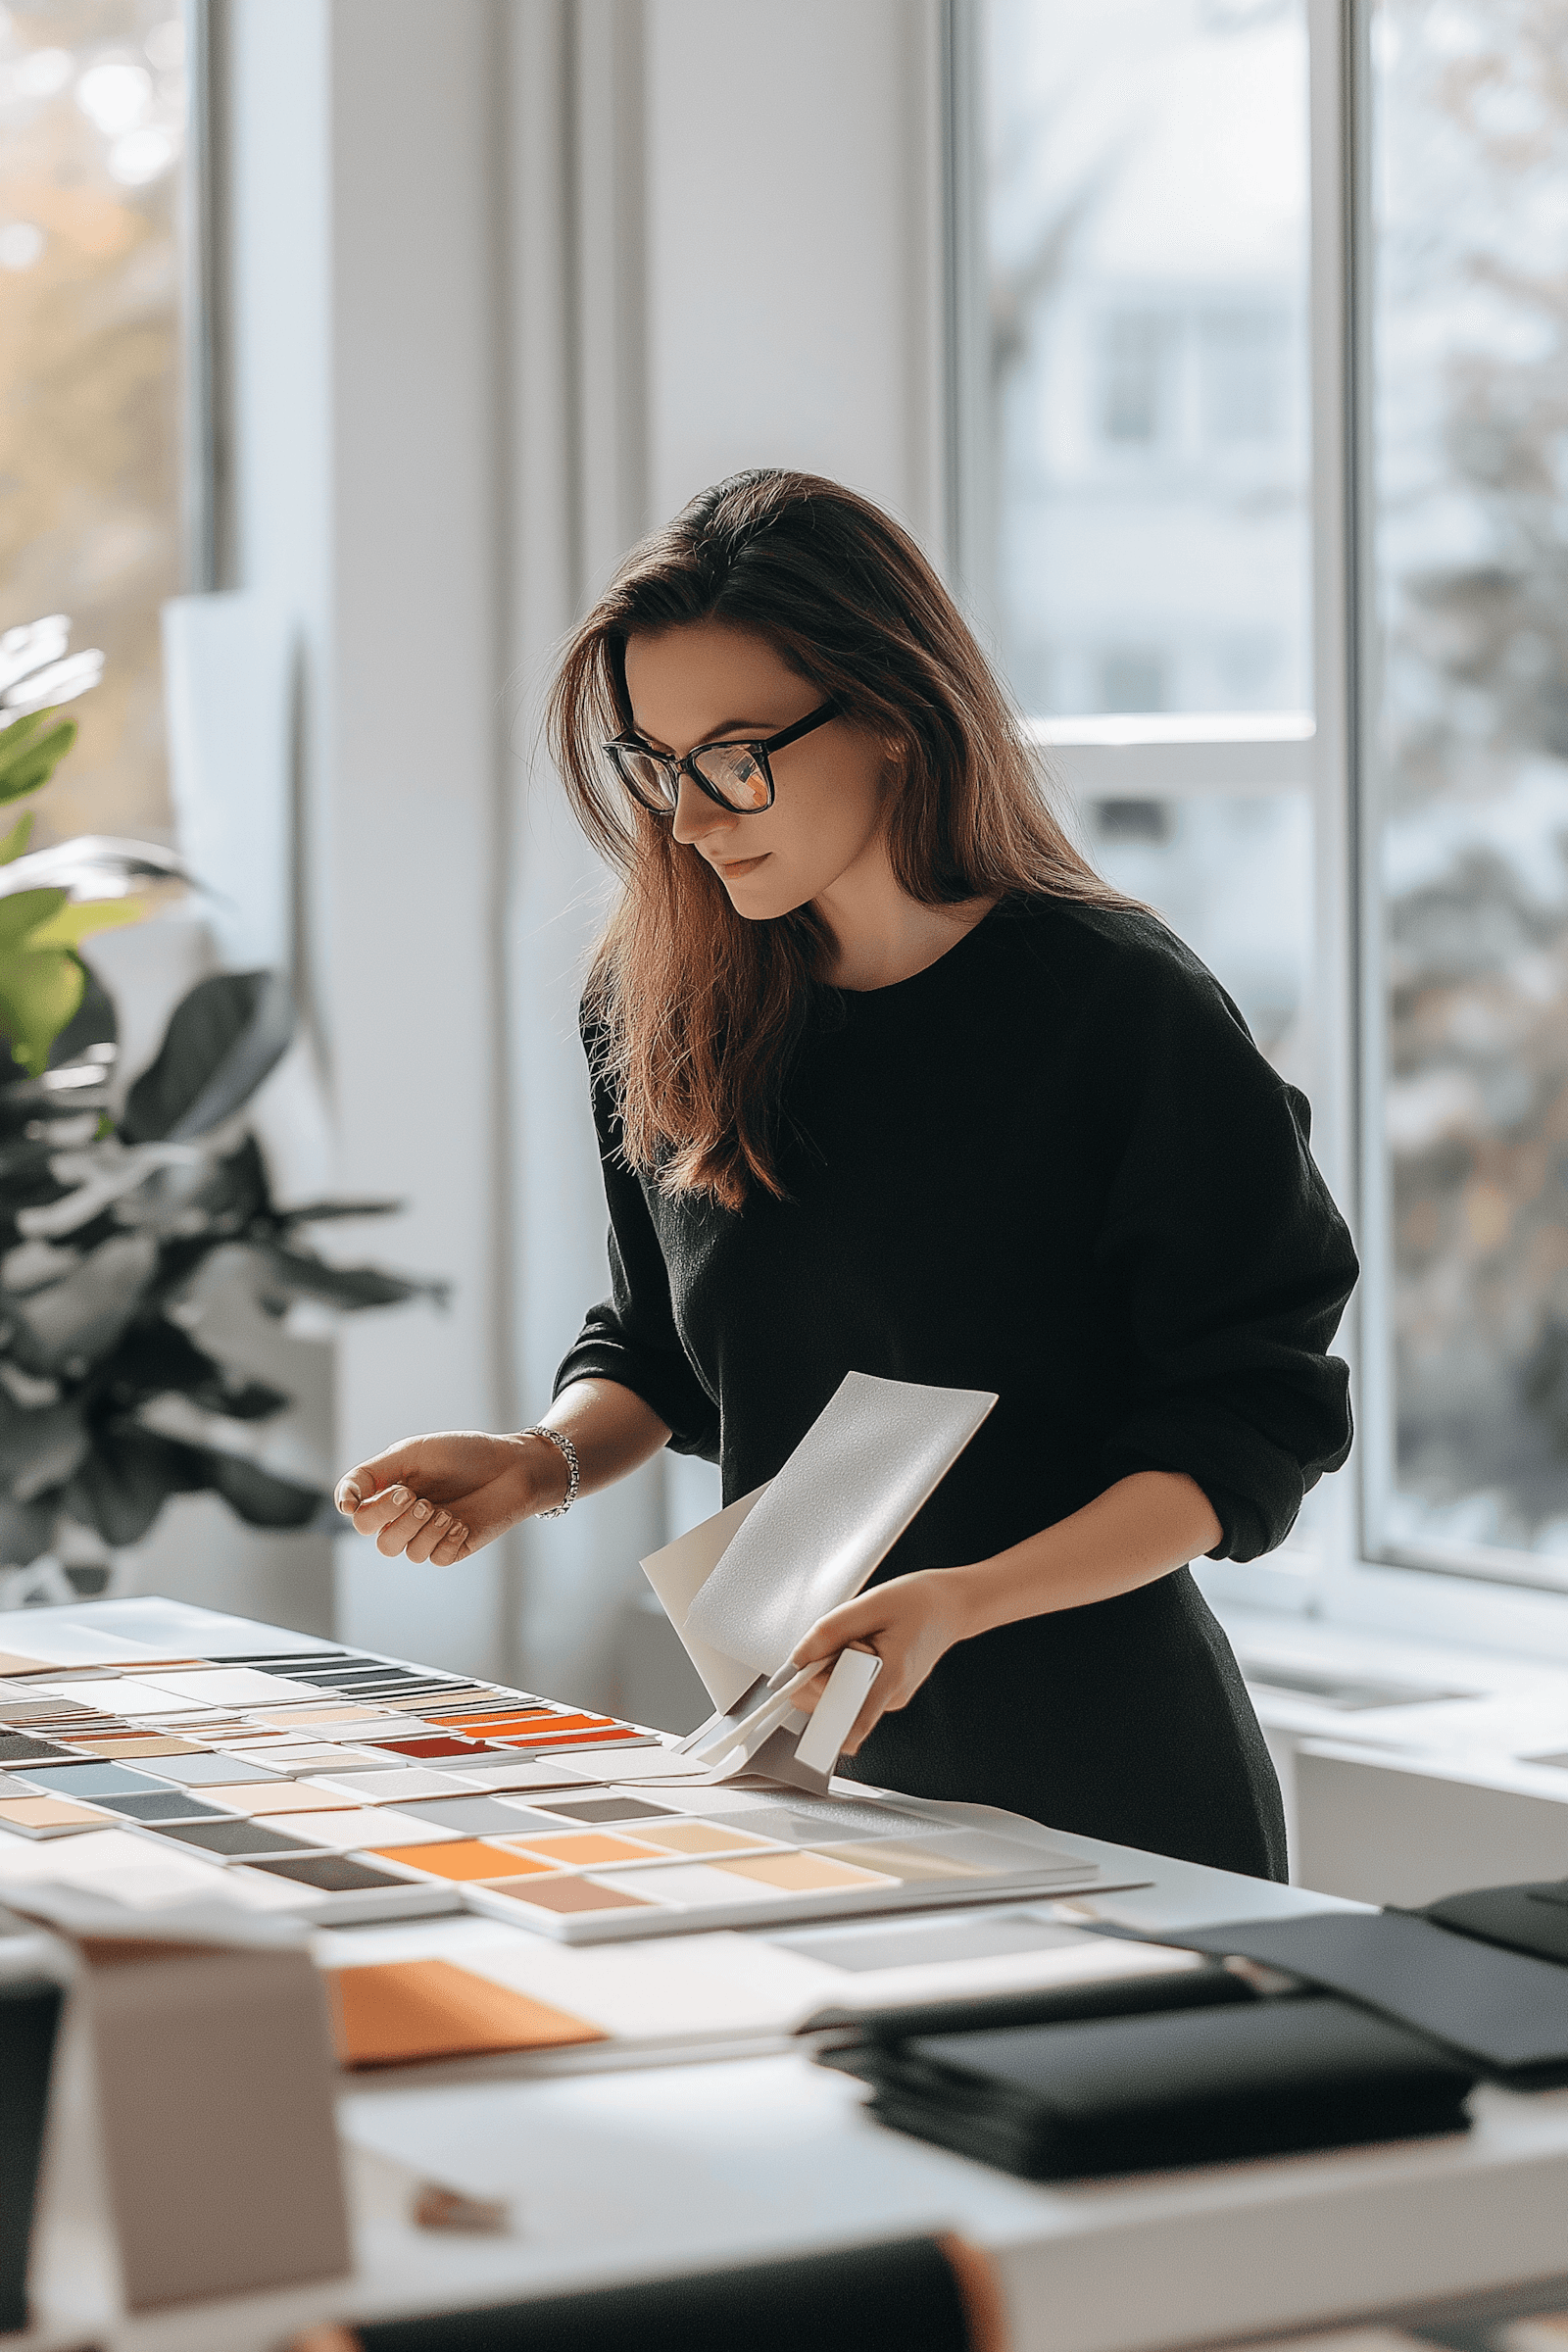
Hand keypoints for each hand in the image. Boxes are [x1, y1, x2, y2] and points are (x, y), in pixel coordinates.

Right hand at [333, 1431, 562, 1563]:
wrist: (513, 1466)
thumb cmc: (464, 1453)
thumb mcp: (414, 1452)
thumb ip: (374, 1473)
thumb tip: (344, 1503)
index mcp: (392, 1490)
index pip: (357, 1510)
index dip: (350, 1506)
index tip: (353, 1502)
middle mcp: (406, 1516)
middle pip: (377, 1537)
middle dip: (393, 1518)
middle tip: (417, 1497)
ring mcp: (429, 1534)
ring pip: (403, 1551)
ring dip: (422, 1529)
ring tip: (445, 1511)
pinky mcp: (452, 1548)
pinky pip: (433, 1558)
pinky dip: (444, 1540)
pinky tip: (461, 1522)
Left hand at [789, 1569, 970, 1755]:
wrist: (949, 1606)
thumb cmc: (918, 1602)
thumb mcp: (871, 1604)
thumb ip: (831, 1632)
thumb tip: (798, 1659)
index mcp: (890, 1679)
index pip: (847, 1723)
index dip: (816, 1708)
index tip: (799, 1685)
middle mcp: (890, 1698)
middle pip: (832, 1706)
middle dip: (821, 1675)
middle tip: (841, 1642)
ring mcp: (887, 1699)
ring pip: (837, 1697)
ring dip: (832, 1671)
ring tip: (857, 1640)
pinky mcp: (883, 1694)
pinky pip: (848, 1689)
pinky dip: (843, 1669)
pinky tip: (862, 1645)